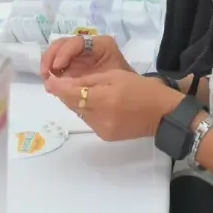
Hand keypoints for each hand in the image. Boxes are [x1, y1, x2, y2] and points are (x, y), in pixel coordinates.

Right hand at [40, 34, 131, 78]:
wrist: (130, 92)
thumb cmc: (122, 85)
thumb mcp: (105, 82)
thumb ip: (83, 83)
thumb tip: (55, 86)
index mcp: (101, 44)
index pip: (77, 42)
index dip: (64, 52)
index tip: (57, 67)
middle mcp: (88, 44)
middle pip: (63, 43)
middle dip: (51, 56)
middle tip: (46, 73)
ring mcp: (78, 52)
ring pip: (57, 50)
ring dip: (48, 63)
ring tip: (46, 78)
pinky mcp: (72, 62)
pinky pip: (57, 61)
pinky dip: (51, 69)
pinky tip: (50, 81)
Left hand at [44, 70, 182, 141]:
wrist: (163, 114)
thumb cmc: (141, 89)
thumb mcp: (114, 76)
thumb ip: (88, 81)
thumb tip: (64, 82)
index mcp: (103, 99)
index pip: (70, 94)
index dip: (57, 86)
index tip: (49, 78)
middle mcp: (99, 117)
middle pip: (72, 104)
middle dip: (66, 92)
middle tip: (63, 81)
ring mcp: (102, 129)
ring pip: (79, 112)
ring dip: (77, 101)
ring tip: (84, 91)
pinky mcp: (105, 136)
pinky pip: (88, 120)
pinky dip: (87, 110)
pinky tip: (96, 103)